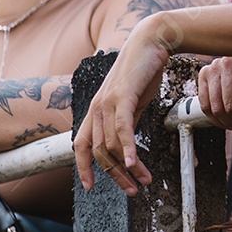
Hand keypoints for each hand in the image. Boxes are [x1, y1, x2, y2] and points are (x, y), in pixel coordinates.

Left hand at [74, 15, 174, 194]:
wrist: (151, 41)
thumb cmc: (143, 70)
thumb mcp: (132, 100)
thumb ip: (125, 120)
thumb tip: (126, 142)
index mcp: (97, 109)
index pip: (80, 145)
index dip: (83, 168)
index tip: (91, 187)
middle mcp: (97, 107)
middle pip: (98, 152)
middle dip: (115, 176)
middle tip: (132, 190)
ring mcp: (107, 101)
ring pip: (111, 145)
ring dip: (128, 168)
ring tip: (144, 180)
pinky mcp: (122, 96)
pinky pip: (122, 128)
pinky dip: (127, 149)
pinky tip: (134, 163)